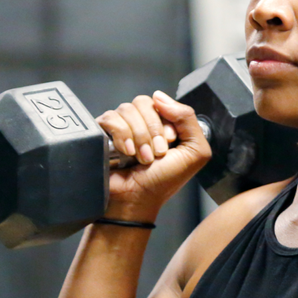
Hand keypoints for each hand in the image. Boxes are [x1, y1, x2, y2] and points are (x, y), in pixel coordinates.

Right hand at [95, 91, 211, 220]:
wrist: (136, 201)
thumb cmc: (163, 182)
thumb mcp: (195, 152)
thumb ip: (189, 119)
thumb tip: (160, 97)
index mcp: (164, 123)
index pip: (163, 103)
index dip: (167, 123)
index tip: (169, 144)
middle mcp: (142, 122)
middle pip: (144, 102)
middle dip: (152, 131)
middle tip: (156, 154)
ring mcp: (122, 126)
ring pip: (127, 109)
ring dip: (139, 136)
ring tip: (142, 158)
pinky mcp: (103, 132)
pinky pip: (110, 118)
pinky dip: (121, 135)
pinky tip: (126, 153)